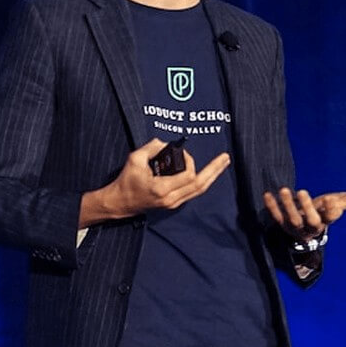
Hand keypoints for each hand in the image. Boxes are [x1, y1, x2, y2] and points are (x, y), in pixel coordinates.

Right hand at [82, 139, 230, 225]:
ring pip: (199, 190)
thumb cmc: (126, 181)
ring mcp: (173, 203)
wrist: (120, 203)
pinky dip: (202, 181)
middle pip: (200, 185)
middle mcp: (171, 199)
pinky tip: (209, 173)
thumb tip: (165, 143)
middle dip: (214, 170)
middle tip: (225, 158)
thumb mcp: (135, 159)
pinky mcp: (173, 204)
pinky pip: (193, 192)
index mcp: (162, 189)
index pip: (188, 175)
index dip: (189, 161)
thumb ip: (151, 147)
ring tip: (222, 164)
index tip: (182, 153)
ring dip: (212, 176)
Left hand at [263, 180, 345, 241]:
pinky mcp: (283, 224)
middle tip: (303, 191)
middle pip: (310, 221)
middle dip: (306, 207)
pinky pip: (276, 217)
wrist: (306, 227)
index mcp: (327, 220)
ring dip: (287, 206)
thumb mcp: (342, 202)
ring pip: (291, 220)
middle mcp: (312, 226)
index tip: (332, 201)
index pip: (331, 218)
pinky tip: (267, 194)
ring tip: (284, 189)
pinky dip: (271, 207)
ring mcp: (296, 227)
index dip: (331, 211)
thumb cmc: (327, 211)